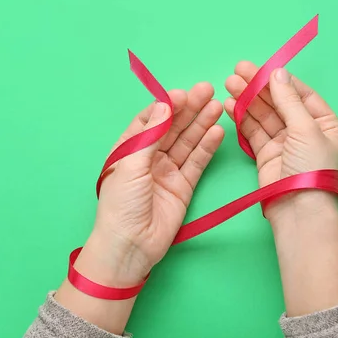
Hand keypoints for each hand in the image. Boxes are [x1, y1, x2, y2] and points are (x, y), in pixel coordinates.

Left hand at [79, 83, 224, 286]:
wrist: (130, 246)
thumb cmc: (120, 205)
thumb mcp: (130, 165)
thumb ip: (149, 136)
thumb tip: (164, 107)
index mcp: (129, 149)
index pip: (151, 120)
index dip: (167, 106)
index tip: (183, 94)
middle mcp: (149, 157)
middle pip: (172, 128)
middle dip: (189, 109)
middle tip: (208, 90)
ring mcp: (167, 171)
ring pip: (187, 142)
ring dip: (201, 123)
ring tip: (217, 106)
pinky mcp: (183, 186)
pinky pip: (197, 162)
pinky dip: (207, 147)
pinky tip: (217, 131)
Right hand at [224, 61, 337, 218]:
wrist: (298, 209)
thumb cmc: (312, 169)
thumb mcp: (305, 129)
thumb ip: (289, 100)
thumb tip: (277, 73)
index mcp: (326, 125)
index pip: (302, 95)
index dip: (281, 81)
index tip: (262, 68)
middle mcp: (306, 133)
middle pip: (280, 103)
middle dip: (259, 87)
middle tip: (238, 70)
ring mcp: (285, 144)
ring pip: (264, 116)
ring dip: (247, 99)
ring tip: (229, 83)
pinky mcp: (267, 155)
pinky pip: (253, 132)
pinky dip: (242, 118)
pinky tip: (230, 104)